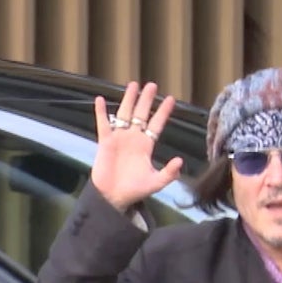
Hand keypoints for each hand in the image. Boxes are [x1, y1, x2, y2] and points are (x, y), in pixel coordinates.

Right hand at [92, 81, 183, 212]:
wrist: (113, 197)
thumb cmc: (135, 191)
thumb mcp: (155, 183)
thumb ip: (169, 173)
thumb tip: (180, 161)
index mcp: (146, 146)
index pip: (156, 124)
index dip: (163, 112)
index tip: (171, 99)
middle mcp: (133, 138)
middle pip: (141, 114)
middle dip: (146, 100)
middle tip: (152, 85)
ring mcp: (119, 138)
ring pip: (124, 114)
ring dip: (128, 100)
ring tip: (133, 85)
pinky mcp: (105, 142)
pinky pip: (103, 124)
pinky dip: (101, 112)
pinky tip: (101, 100)